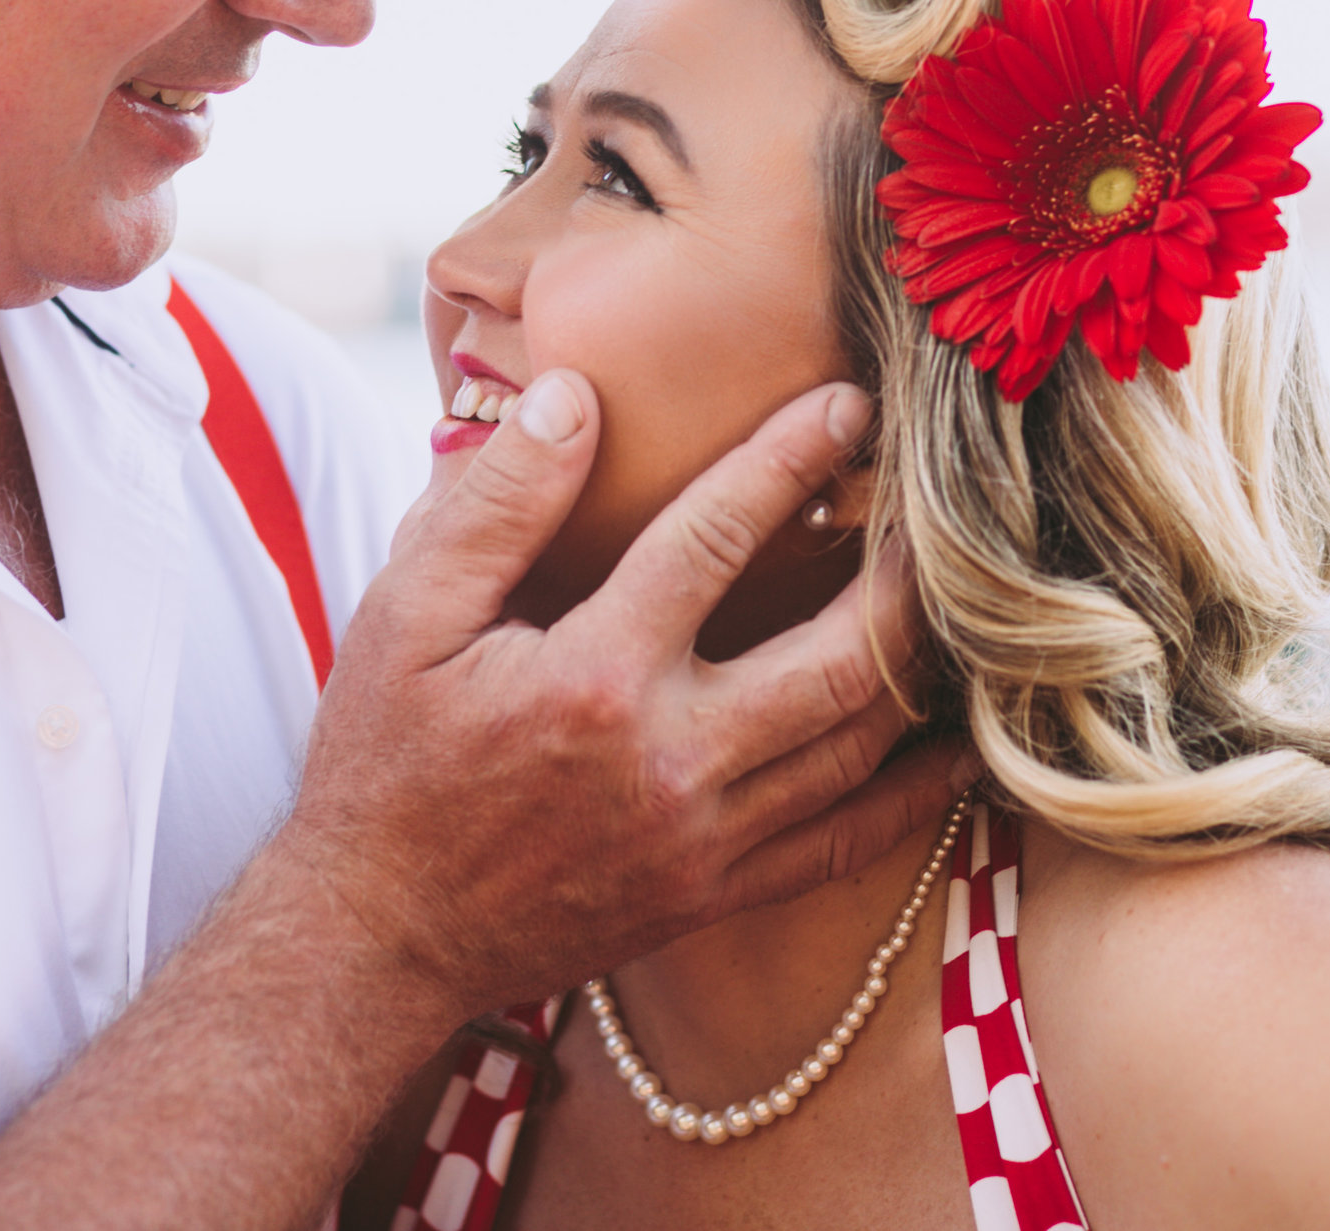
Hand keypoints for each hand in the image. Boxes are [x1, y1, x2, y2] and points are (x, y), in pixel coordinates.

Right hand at [280, 371, 975, 1017]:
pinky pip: (848, 842)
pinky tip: (953, 740)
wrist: (376, 933)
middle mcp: (670, 760)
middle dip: (904, 570)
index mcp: (594, 677)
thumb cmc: (384, 758)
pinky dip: (916, 790)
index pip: (717, 540)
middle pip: (839, 654)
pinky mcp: (716, 894)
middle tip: (936, 501)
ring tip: (951, 593)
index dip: (790, 458)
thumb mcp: (403, 615)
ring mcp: (704, 838)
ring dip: (920, 664)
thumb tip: (573, 397)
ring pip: (860, 744)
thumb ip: (495, 504)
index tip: (848, 402)